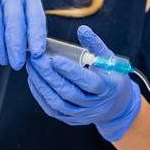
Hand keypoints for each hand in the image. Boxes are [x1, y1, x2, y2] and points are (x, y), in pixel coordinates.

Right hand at [0, 0, 46, 69]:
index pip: (35, 14)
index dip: (36, 34)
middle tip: (17, 63)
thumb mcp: (19, 11)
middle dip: (16, 44)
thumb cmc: (0, 5)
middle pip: (14, 17)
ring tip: (3, 59)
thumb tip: (34, 53)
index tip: (37, 53)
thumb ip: (27, 29)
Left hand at [26, 26, 141, 140]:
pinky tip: (34, 80)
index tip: (54, 58)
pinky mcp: (71, 119)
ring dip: (42, 84)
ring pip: (57, 102)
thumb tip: (82, 29)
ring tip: (32, 67)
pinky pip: (52, 109)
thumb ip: (96, 45)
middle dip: (49, 75)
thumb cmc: (113, 78)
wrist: (117, 106)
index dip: (71, 71)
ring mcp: (82, 115)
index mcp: (107, 89)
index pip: (88, 82)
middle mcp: (94, 105)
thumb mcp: (110, 60)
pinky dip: (41, 95)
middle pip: (68, 92)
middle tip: (36, 59)